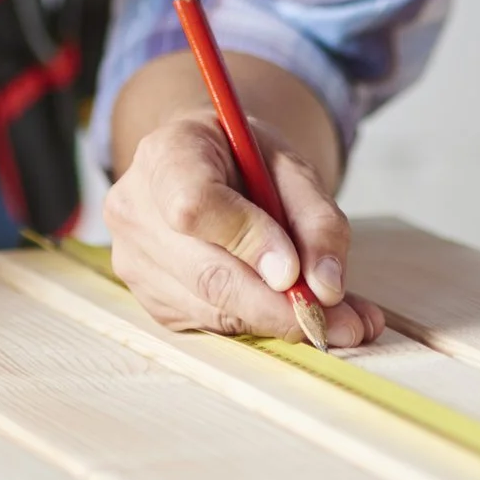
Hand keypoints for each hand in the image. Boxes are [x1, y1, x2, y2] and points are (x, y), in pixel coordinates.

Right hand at [106, 111, 384, 346]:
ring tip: (342, 321)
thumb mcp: (291, 166)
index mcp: (166, 153)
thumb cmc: (244, 160)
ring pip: (213, 309)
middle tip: (345, 323)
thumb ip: (315, 219)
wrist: (205, 166)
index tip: (295, 271)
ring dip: (281, 323)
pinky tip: (295, 313)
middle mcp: (136, 209)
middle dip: (281, 307)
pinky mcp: (151, 300)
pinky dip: (261, 325)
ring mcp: (134, 260)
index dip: (248, 241)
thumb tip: (325, 288)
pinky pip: (212, 324)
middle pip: (206, 273)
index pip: (194, 205)